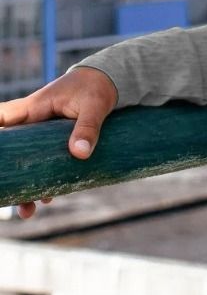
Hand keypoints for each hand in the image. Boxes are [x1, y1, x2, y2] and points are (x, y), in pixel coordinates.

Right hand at [0, 67, 118, 218]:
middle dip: (7, 174)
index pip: (2, 118)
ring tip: (28, 211)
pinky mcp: (55, 145)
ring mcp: (41, 137)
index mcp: (32, 109)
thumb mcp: (94, 105)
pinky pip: (44, 165)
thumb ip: (87, 127)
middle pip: (9, 152)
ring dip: (26, 187)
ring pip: (25, 164)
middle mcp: (30, 125)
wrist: (108, 83)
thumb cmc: (95, 88)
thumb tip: (80, 153)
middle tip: (7, 198)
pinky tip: (48, 197)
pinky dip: (44, 182)